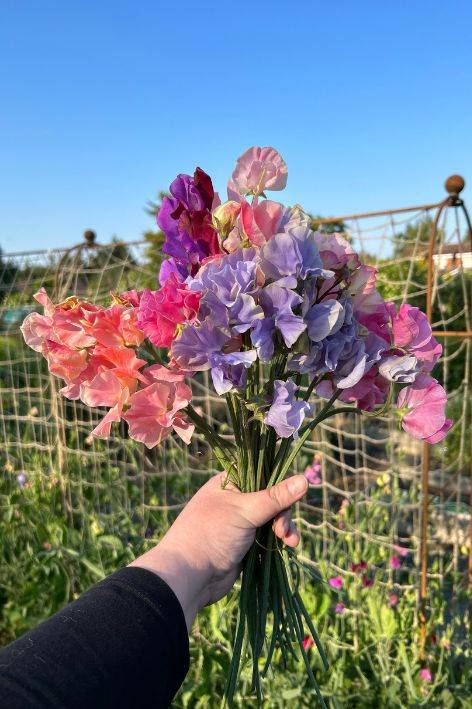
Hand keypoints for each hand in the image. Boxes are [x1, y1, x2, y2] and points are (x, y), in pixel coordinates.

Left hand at [130, 473, 307, 629]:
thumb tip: (305, 479)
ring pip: (272, 520)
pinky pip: (268, 538)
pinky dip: (278, 542)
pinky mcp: (245, 545)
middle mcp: (235, 500)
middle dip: (283, 513)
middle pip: (271, 499)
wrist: (189, 577)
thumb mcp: (245, 510)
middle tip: (282, 529)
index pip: (262, 474)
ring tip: (289, 542)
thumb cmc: (211, 534)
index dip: (279, 484)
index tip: (290, 498)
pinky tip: (287, 548)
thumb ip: (276, 497)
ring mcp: (240, 523)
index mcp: (229, 483)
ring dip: (284, 529)